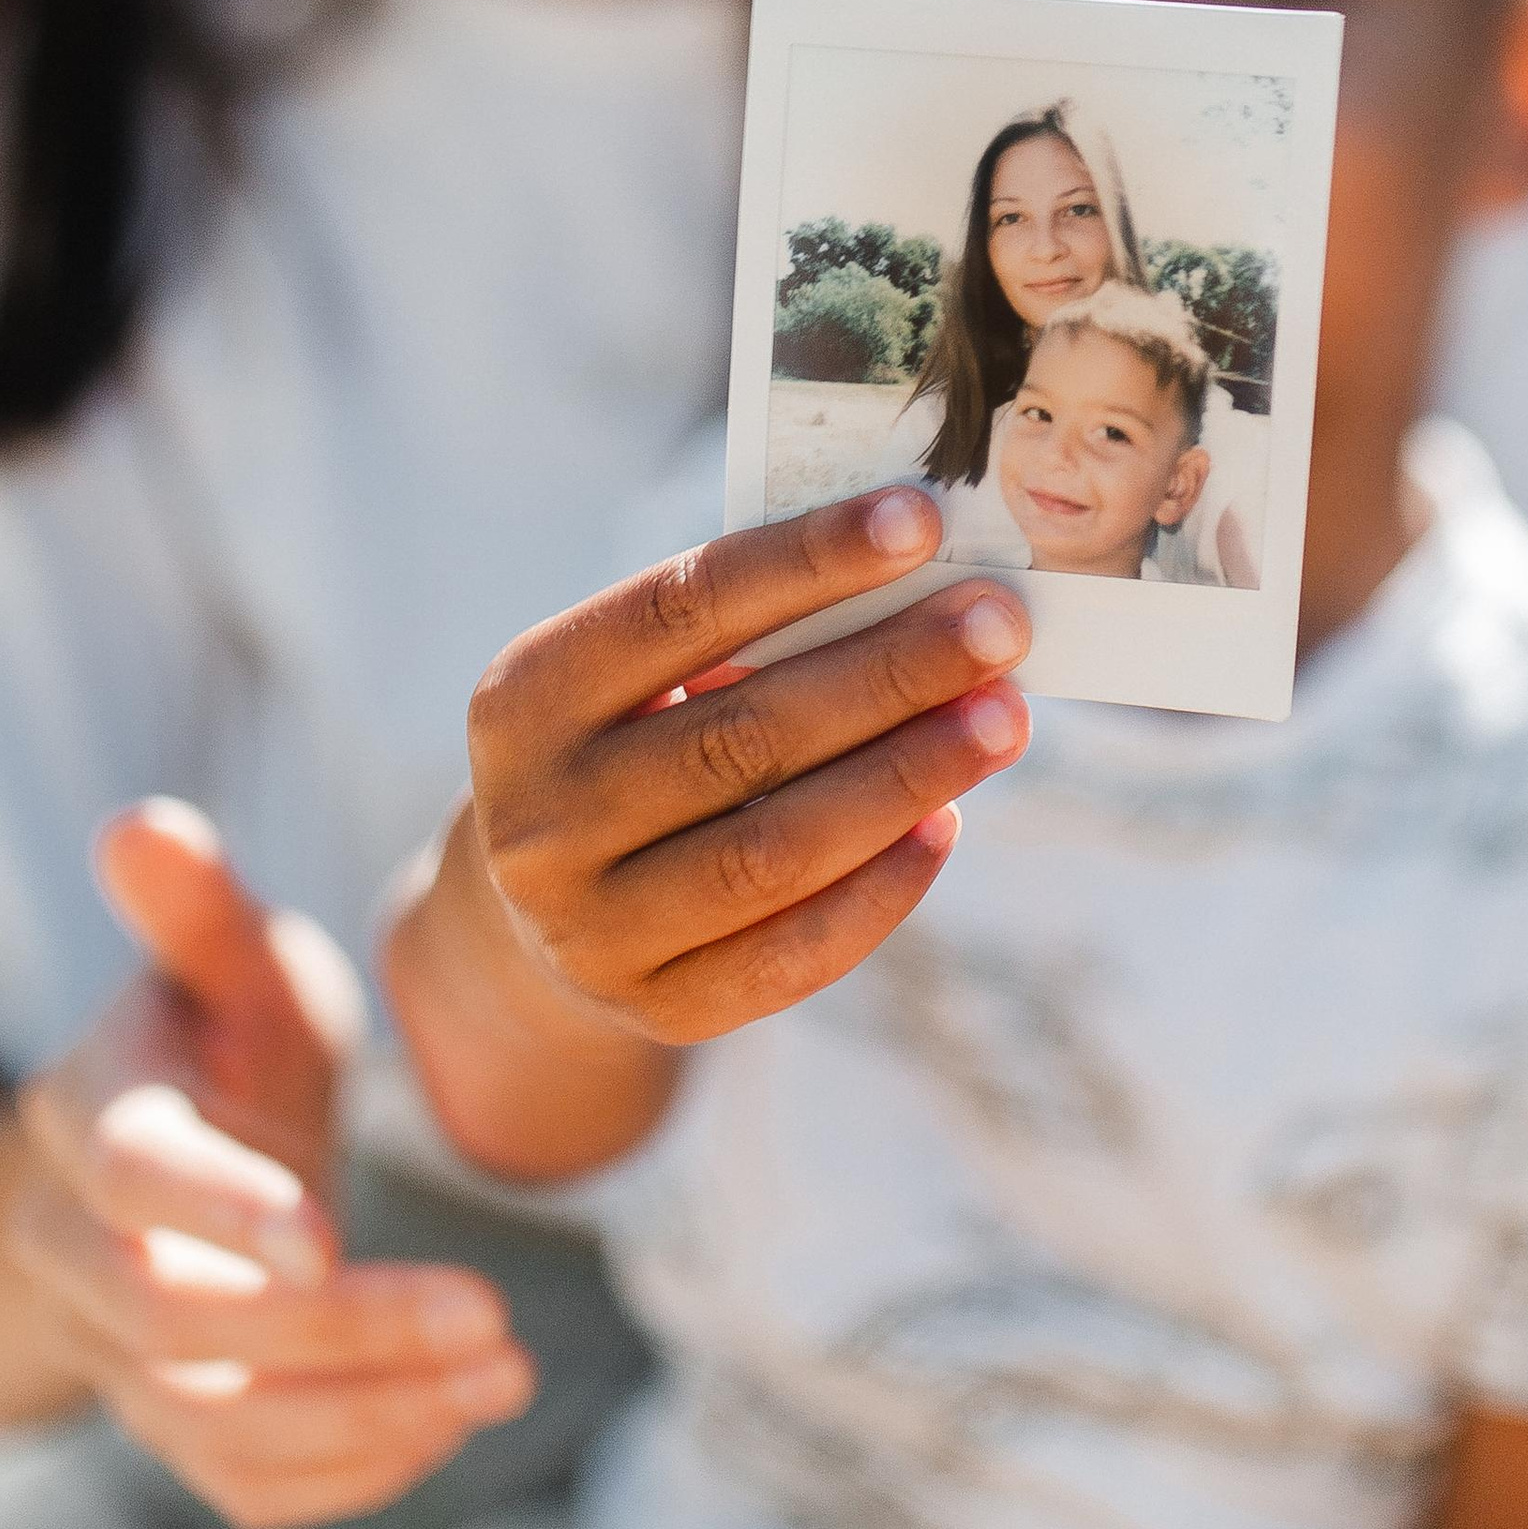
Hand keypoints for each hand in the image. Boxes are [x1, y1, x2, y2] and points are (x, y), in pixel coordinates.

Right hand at [10, 801, 535, 1528]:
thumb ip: (192, 905)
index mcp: (87, 1125)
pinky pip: (241, 1485)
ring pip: (213, 1424)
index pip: (130, 1183)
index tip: (326, 1230)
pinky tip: (452, 1424)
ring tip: (509, 1377)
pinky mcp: (175, 1423)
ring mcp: (114, 1357)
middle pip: (174, 1325)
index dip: (217, 1211)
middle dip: (336, 1331)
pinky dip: (348, 1474)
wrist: (186, 1150)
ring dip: (365, 1415)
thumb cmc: (221, 1032)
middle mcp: (74, 1258)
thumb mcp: (224, 958)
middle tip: (493, 1313)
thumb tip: (140, 825)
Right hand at [440, 490, 1031, 1050]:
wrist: (542, 915)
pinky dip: (884, 886)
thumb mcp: (636, 679)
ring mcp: (592, 926)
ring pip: (777, 848)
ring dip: (908, 776)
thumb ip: (743, 633)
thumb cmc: (629, 746)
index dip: (805, 562)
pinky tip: (948, 821)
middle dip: (889, 673)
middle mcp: (541, 816)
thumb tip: (917, 589)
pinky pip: (795, 951)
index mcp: (525, 696)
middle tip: (998, 627)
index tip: (918, 521)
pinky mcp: (659, 1007)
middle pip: (743, 734)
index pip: (679, 608)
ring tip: (1002, 717)